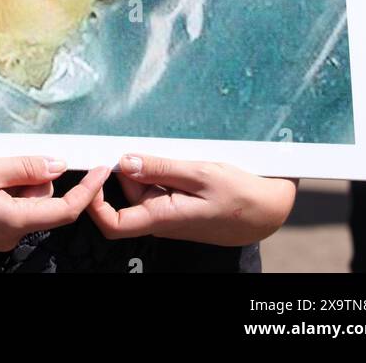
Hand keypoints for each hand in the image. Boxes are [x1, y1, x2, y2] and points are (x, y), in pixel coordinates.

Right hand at [0, 156, 111, 251]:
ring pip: (21, 201)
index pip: (65, 209)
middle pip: (41, 200)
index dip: (87, 189)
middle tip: (4, 154)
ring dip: (12, 179)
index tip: (101, 168)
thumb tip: (59, 164)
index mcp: (14, 222)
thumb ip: (26, 166)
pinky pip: (3, 206)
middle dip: (34, 174)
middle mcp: (7, 236)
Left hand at [86, 154, 297, 246]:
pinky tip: (181, 158)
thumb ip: (161, 168)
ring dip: (150, 167)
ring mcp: (173, 214)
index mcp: (163, 218)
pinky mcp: (183, 207)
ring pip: (145, 189)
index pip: (112, 223)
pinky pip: (163, 188)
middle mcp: (163, 220)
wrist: (271, 210)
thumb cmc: (241, 195)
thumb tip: (123, 162)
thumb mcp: (201, 173)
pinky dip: (164, 171)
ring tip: (172, 150)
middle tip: (142, 143)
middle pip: (127, 196)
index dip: (94, 201)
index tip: (96, 169)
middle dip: (128, 169)